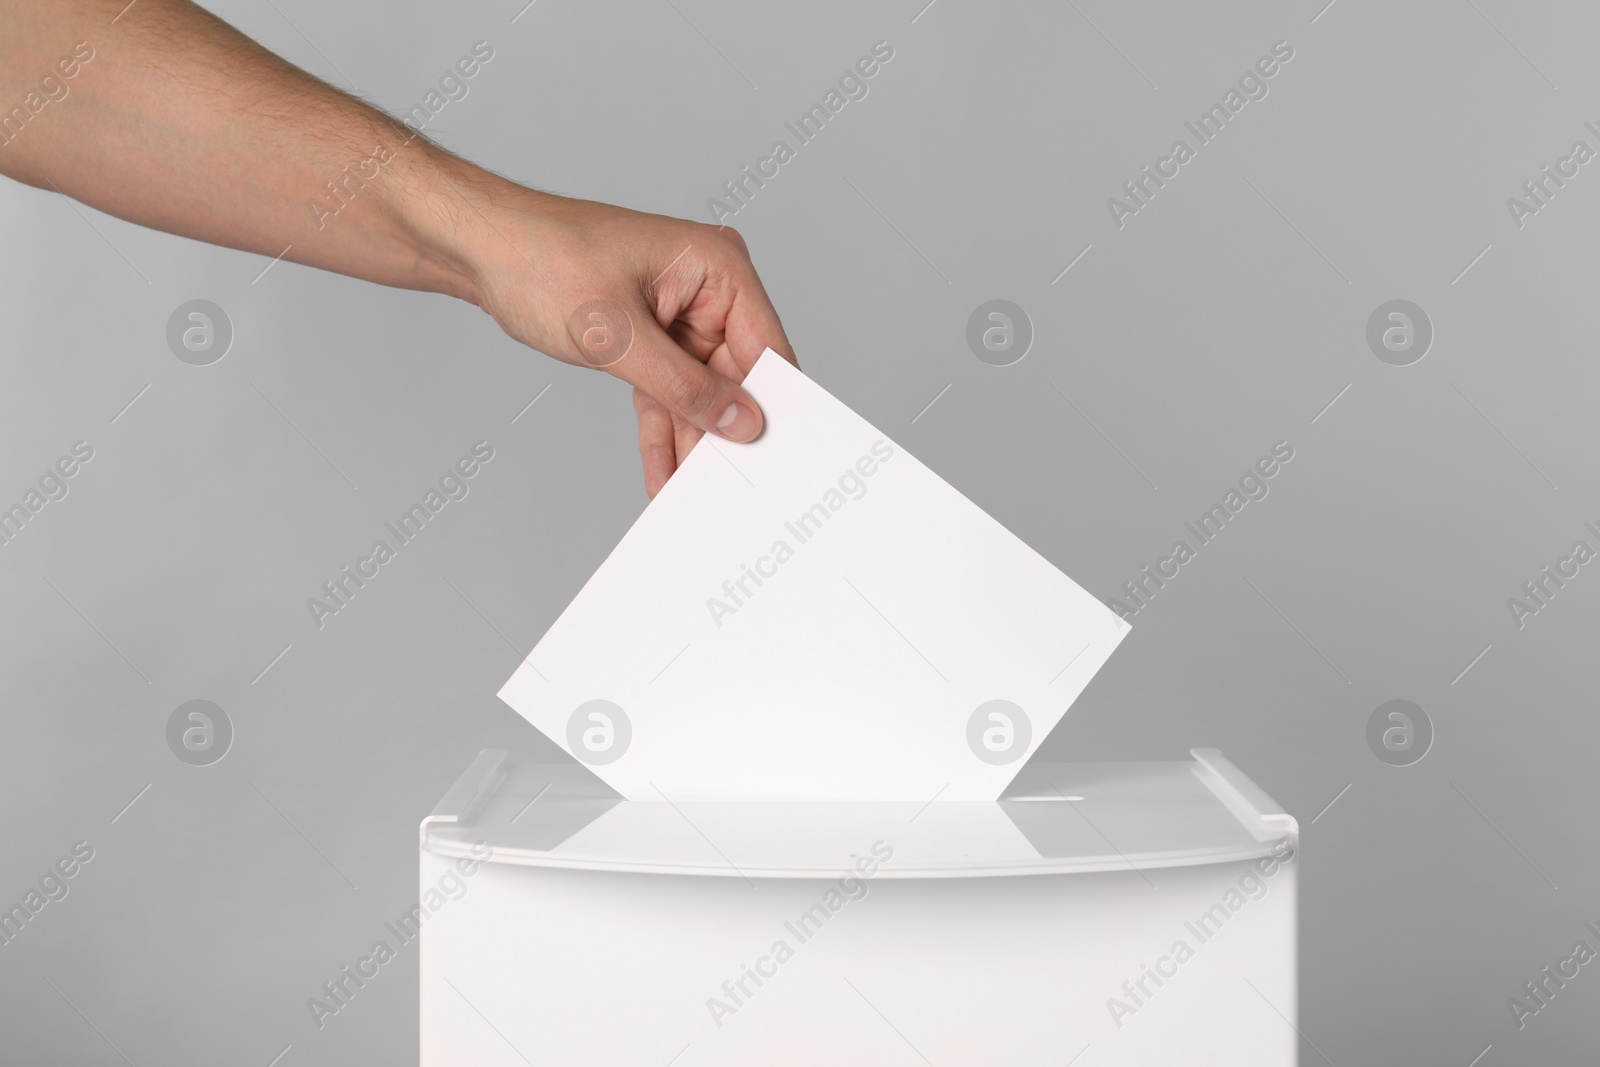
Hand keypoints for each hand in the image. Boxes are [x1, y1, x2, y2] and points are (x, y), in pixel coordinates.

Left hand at [459, 188, 795, 497]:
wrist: (481, 250)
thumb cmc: (543, 260)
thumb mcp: (618, 336)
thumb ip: (685, 386)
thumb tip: (742, 422)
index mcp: (719, 267)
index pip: (766, 347)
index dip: (771, 404)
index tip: (773, 458)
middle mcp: (708, 289)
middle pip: (736, 377)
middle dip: (725, 432)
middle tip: (730, 489)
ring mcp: (681, 314)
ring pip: (699, 393)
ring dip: (691, 441)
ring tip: (694, 492)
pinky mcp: (653, 337)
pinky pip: (667, 392)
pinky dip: (661, 430)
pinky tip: (661, 473)